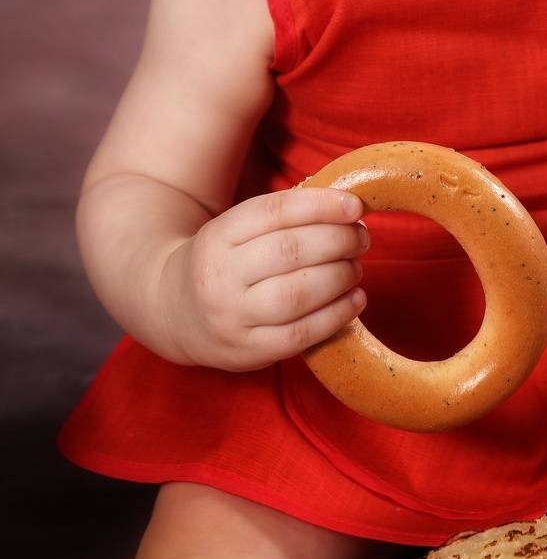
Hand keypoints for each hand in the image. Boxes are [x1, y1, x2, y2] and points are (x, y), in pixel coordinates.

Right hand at [158, 186, 369, 369]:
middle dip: (338, 241)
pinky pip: (300, 335)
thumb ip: (283, 217)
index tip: (355, 206)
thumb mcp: (235, 228)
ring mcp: (231, 318)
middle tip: (361, 238)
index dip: (321, 206)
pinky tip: (355, 300)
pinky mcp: (247, 353)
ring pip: (297, 295)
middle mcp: (220, 275)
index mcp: (219, 235)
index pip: (276, 211)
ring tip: (356, 267)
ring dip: (339, 277)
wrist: (173, 311)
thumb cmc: (224, 260)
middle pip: (291, 252)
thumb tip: (347, 208)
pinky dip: (336, 316)